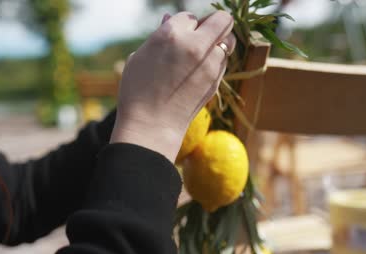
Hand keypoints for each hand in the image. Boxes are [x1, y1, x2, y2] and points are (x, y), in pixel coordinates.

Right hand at [110, 11, 235, 161]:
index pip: (190, 16)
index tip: (179, 36)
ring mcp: (209, 63)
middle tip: (204, 35)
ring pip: (227, 41)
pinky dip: (216, 62)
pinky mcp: (216, 80)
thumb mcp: (140, 57)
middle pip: (222, 20)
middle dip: (215, 24)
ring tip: (200, 56)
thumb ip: (160, 35)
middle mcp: (194, 45)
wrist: (151, 125)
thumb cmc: (138, 91)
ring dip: (217, 44)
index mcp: (171, 34)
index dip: (185, 25)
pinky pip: (223, 62)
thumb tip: (170, 18)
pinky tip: (199, 72)